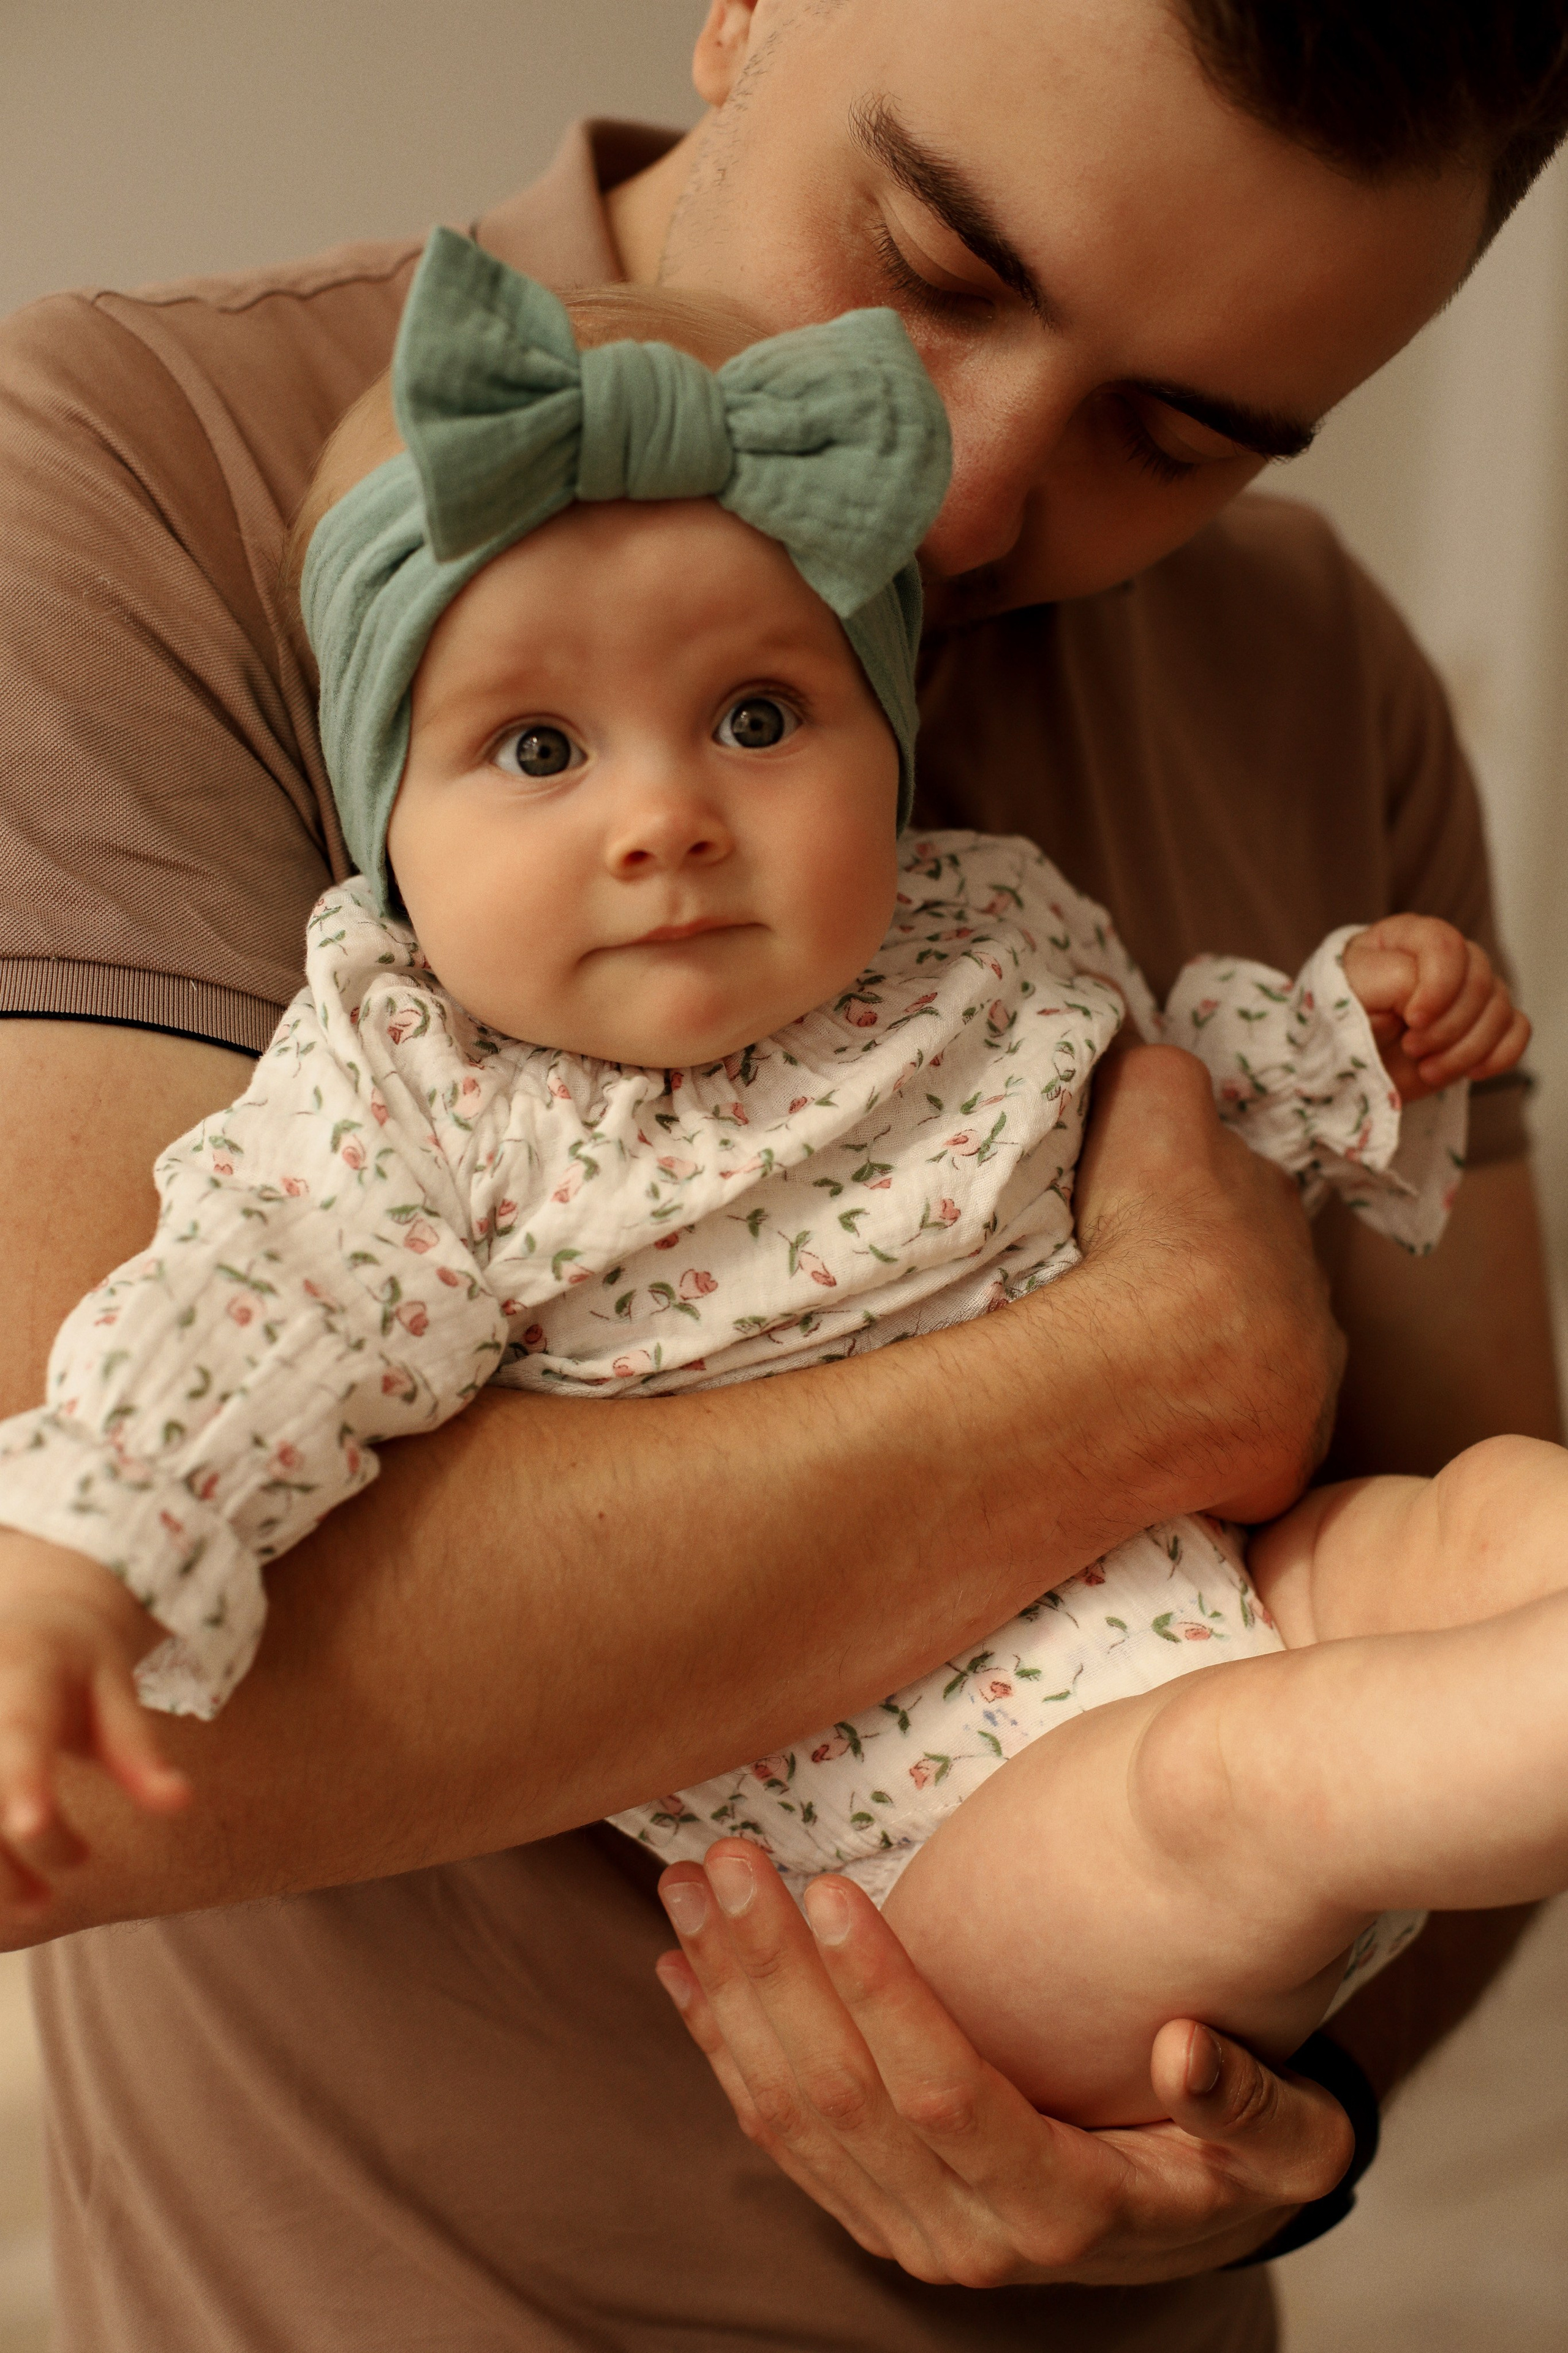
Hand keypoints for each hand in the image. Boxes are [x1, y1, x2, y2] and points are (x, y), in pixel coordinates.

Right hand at [0, 1531, 187, 1910]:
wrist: (28, 1620)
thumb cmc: (78, 1660)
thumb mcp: (114, 1687)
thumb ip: (138, 1748)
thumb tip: (179, 1804)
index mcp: (20, 1670)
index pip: (19, 1732)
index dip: (21, 1782)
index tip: (32, 1828)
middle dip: (5, 1859)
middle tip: (46, 1903)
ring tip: (32, 1904)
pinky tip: (7, 1880)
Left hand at [654, 1843, 1353, 2285]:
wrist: (1194, 2228)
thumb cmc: (1243, 2161)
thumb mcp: (1290, 2139)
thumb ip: (1245, 2105)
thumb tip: (1182, 2050)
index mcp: (1063, 2207)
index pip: (944, 2093)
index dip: (882, 1992)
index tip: (832, 1887)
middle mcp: (968, 2234)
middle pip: (843, 2097)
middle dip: (772, 1969)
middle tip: (727, 1857)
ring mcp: (909, 2230)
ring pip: (791, 2112)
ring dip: (730, 1994)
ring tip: (689, 1886)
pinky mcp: (873, 2212)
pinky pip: (777, 2132)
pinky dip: (724, 2046)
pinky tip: (685, 1968)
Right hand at [1073, 1042, 1341, 1520]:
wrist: (1156, 1362)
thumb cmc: (1148, 1230)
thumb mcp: (1150, 1099)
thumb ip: (1154, 1067)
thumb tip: (1135, 1033)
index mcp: (1276, 1209)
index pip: (1244, 1198)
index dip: (1196, 1209)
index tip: (1148, 1229)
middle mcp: (1310, 1293)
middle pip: (1261, 1286)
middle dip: (1217, 1295)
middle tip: (1138, 1312)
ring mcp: (1306, 1383)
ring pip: (1266, 1369)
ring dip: (1221, 1372)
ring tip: (1146, 1385)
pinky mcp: (1287, 1461)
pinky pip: (1252, 1451)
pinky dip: (1216, 1448)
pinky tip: (1164, 1445)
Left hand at [1343, 916, 1528, 1100]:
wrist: (1340, 1059)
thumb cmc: (1336, 1019)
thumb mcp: (1344, 996)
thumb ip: (1384, 986)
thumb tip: (1417, 1006)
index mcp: (1408, 937)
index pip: (1446, 946)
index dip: (1438, 986)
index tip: (1412, 1020)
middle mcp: (1445, 958)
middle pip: (1480, 979)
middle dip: (1449, 1025)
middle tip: (1412, 1049)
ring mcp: (1468, 990)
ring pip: (1499, 1008)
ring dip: (1467, 1048)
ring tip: (1427, 1070)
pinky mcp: (1483, 1024)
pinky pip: (1517, 1029)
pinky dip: (1499, 1054)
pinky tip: (1471, 1073)